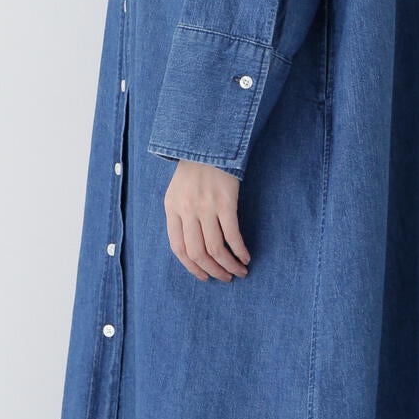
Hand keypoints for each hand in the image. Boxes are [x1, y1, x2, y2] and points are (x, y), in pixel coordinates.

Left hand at [163, 159, 250, 281]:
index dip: (191, 267)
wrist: (210, 140)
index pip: (178, 248)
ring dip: (228, 265)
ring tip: (239, 272)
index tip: (204, 277)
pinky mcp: (226, 202)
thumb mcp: (178, 191)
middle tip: (225, 278)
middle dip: (212, 271)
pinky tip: (245, 257)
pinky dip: (239, 250)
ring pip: (216, 248)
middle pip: (197, 252)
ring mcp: (206, 206)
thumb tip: (192, 247)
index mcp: (172, 209)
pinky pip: (232, 234)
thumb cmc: (196, 168)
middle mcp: (187, 210)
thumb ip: (181, 216)